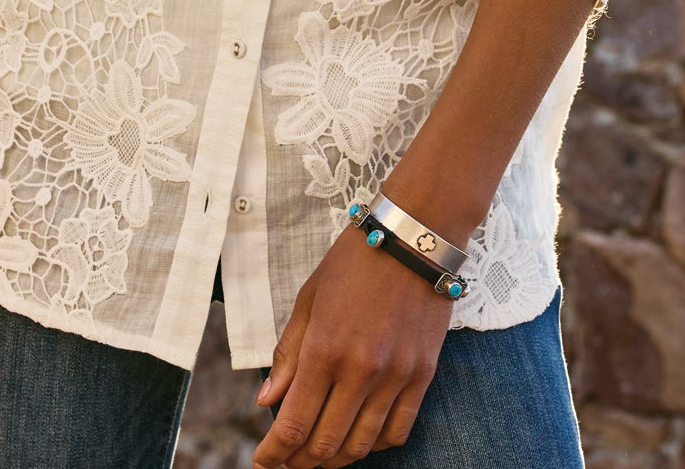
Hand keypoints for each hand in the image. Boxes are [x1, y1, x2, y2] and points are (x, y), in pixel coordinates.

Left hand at [252, 219, 453, 466]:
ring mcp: (395, 376)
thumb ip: (288, 354)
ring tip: (319, 458)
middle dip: (300, 462)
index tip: (262, 463)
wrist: (414, 238)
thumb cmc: (354, 262)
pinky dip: (375, 445)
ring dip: (335, 460)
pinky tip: (359, 439)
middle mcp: (360, 370)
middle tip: (288, 463)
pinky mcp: (422, 376)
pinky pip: (398, 431)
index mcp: (324, 348)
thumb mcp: (310, 299)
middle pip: (325, 443)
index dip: (275, 453)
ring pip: (361, 445)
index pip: (294, 423)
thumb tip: (267, 401)